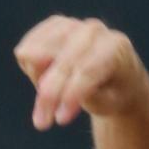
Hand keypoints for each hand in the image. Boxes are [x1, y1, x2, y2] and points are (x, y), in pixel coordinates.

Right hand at [14, 15, 146, 130]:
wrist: (117, 76)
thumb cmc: (113, 93)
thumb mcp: (108, 103)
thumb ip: (83, 94)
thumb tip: (44, 86)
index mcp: (117, 49)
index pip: (88, 70)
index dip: (71, 94)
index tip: (60, 120)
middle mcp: (96, 31)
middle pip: (65, 62)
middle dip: (50, 94)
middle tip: (42, 124)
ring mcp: (74, 24)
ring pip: (43, 49)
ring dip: (36, 81)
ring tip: (43, 108)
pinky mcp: (55, 25)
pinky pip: (33, 43)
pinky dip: (32, 65)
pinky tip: (40, 81)